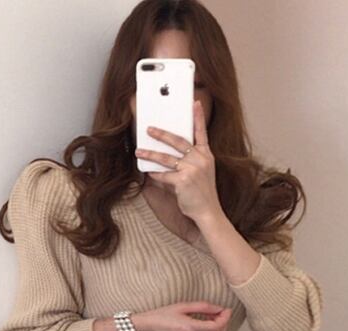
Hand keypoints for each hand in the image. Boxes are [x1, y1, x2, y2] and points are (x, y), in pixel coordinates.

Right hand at [133, 301, 231, 330]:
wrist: (148, 326)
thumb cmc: (162, 314)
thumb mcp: (183, 305)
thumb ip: (202, 306)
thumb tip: (218, 308)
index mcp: (190, 327)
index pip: (216, 327)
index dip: (225, 318)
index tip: (226, 309)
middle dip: (225, 324)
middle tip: (224, 313)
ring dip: (220, 330)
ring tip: (217, 317)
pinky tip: (209, 323)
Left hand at [134, 100, 221, 223]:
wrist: (208, 211)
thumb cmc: (203, 193)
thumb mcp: (203, 173)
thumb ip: (190, 161)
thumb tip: (169, 155)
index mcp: (206, 155)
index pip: (201, 132)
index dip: (198, 117)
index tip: (195, 103)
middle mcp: (200, 159)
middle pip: (178, 141)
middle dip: (162, 134)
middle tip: (149, 129)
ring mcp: (192, 169)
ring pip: (166, 158)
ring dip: (151, 154)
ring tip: (139, 151)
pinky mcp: (183, 180)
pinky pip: (164, 175)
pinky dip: (156, 175)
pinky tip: (149, 173)